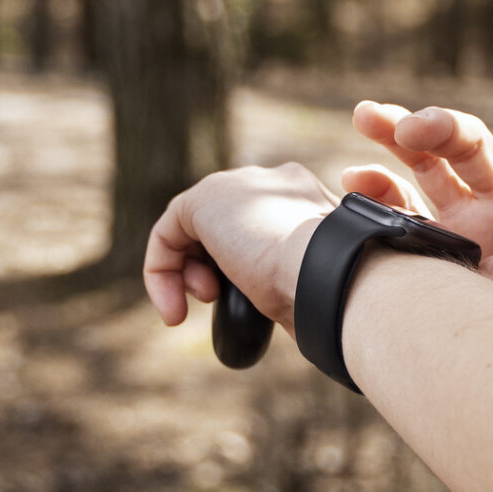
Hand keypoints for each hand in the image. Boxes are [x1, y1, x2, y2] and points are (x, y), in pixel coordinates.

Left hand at [142, 161, 337, 329]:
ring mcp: (237, 185)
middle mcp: (271, 181)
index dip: (242, 265)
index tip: (251, 299)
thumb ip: (296, 271)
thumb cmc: (330, 289)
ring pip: (192, 228)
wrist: (328, 272)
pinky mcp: (203, 201)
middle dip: (212, 267)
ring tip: (206, 303)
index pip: (257, 223)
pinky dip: (162, 273)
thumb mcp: (315, 277)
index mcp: (303, 195)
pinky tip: (174, 310)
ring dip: (188, 273)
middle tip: (216, 300)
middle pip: (222, 223)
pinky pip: (166, 234)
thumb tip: (291, 298)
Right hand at [348, 101, 492, 323]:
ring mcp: (473, 221)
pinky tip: (353, 180)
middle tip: (410, 129)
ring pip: (434, 162)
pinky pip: (406, 206)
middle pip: (477, 148)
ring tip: (366, 117)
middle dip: (442, 130)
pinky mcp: (441, 242)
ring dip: (399, 134)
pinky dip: (380, 189)